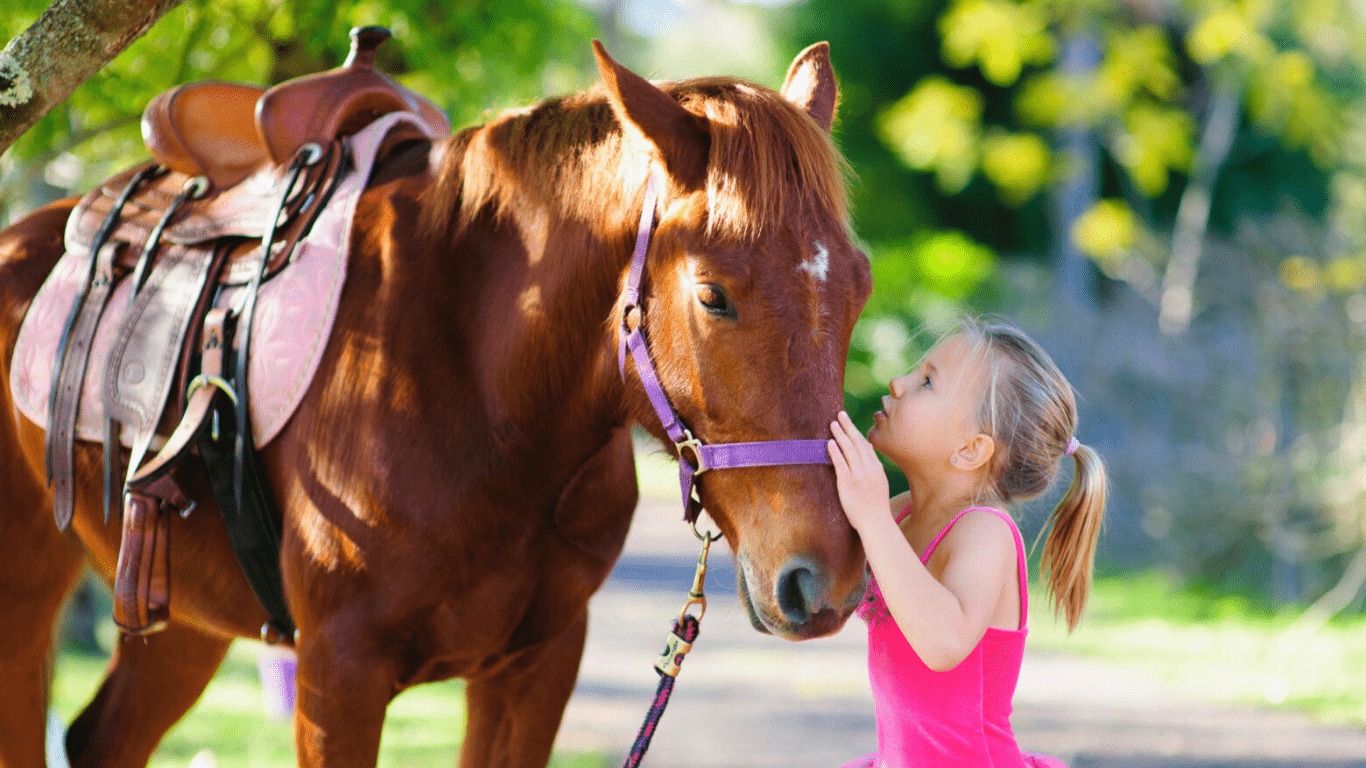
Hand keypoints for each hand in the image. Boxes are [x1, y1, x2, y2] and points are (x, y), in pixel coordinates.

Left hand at [828, 411, 890, 533]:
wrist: (876, 523)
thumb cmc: (875, 506)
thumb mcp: (879, 482)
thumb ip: (873, 466)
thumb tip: (867, 448)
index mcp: (876, 468)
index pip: (865, 445)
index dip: (856, 432)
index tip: (848, 422)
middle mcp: (869, 468)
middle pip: (857, 442)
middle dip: (848, 427)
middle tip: (840, 414)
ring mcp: (859, 475)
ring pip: (849, 449)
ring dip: (840, 435)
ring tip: (832, 424)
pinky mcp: (848, 483)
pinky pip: (841, 463)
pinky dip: (835, 451)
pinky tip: (829, 442)